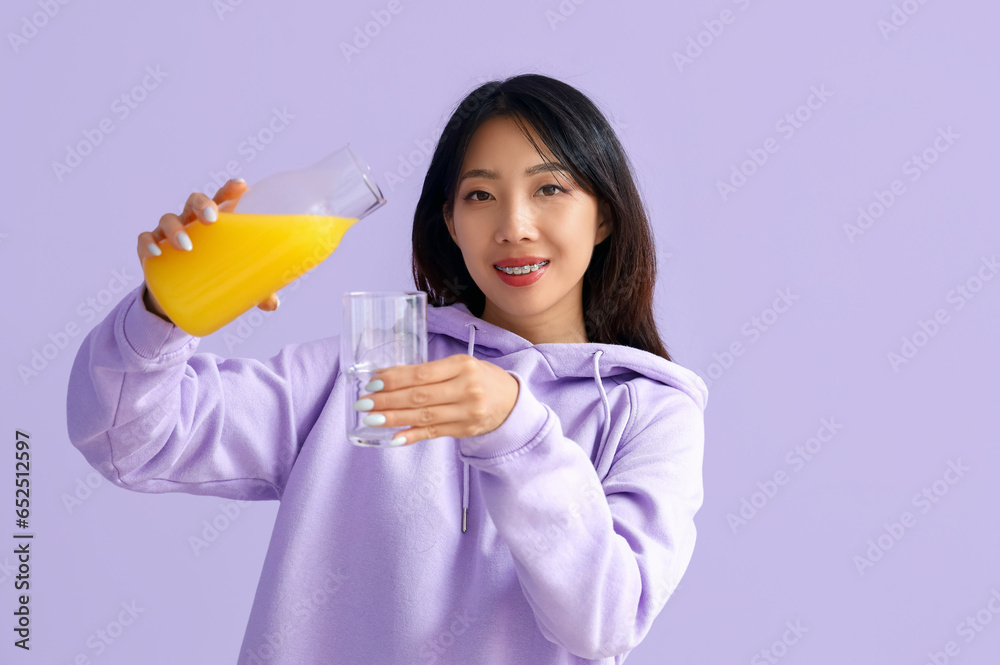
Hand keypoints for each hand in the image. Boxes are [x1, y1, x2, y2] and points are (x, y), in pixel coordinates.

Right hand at [137, 179, 278, 321]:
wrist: (179, 296)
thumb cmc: (215, 276)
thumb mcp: (235, 281)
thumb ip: (256, 290)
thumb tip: (272, 305)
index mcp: (216, 223)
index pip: (223, 199)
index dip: (230, 189)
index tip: (241, 186)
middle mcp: (192, 222)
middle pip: (194, 202)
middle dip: (202, 205)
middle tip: (211, 219)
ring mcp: (169, 234)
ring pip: (169, 219)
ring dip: (176, 229)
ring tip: (186, 246)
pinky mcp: (152, 250)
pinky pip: (145, 239)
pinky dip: (148, 243)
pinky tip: (155, 253)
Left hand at [353, 354, 518, 445]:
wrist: (511, 402)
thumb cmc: (480, 378)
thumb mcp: (458, 366)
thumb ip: (427, 371)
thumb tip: (386, 375)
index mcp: (463, 366)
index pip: (422, 374)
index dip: (395, 379)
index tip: (373, 383)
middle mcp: (466, 389)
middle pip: (420, 396)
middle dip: (388, 400)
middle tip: (364, 403)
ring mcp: (467, 412)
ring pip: (423, 416)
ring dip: (394, 418)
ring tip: (371, 419)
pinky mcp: (464, 430)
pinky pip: (433, 433)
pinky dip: (412, 435)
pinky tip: (394, 437)